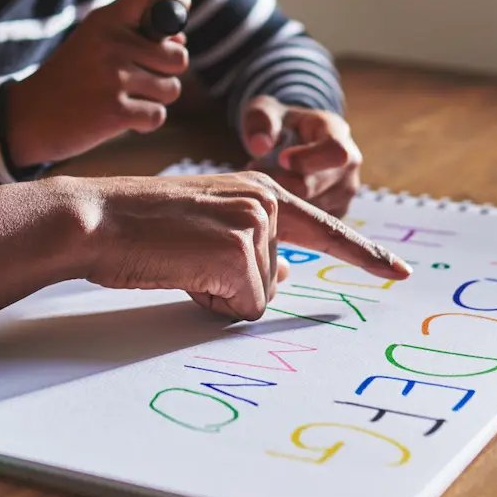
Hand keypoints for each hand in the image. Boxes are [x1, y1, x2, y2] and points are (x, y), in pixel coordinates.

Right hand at [7, 0, 190, 165]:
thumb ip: (135, 35)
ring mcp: (114, 77)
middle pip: (178, 56)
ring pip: (171, 89)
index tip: (178, 16)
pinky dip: (145, 123)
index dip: (177, 1)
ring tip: (124, 99)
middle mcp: (112, 43)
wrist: (28, 117)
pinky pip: (158, 115)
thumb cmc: (69, 79)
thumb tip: (181, 39)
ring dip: (154, 100)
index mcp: (106, 19)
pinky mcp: (116, 111)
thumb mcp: (94, 43)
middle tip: (137, 80)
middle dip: (166, 73)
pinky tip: (122, 119)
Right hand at [48, 171, 409, 320]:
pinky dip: (209, 302)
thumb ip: (250, 243)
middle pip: (274, 279)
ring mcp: (255, 225)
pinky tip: (181, 271)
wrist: (95, 218)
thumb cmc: (138, 227)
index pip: (325, 228)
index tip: (401, 273)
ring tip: (178, 261)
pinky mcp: (239, 253)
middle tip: (184, 260)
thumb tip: (281, 274)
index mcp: (260, 189)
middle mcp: (267, 201)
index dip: (366, 255)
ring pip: (257, 298)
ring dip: (216, 295)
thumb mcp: (205, 226)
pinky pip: (242, 307)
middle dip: (230, 288)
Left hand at [241, 96, 361, 218]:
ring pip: (316, 208)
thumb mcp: (265, 112)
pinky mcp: (336, 212)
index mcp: (337, 131)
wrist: (289, 141)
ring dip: (285, 201)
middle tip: (259, 177)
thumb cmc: (278, 124)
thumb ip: (260, 122)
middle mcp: (350, 163)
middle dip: (286, 185)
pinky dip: (290, 217)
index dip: (308, 160)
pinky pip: (313, 225)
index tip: (280, 160)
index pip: (334, 151)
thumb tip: (259, 145)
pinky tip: (275, 200)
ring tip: (265, 185)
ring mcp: (345, 190)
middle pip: (322, 184)